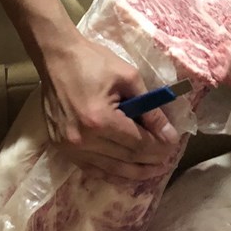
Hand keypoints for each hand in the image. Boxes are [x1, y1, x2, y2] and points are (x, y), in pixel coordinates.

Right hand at [41, 35, 179, 180]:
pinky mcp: (61, 148)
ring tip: (153, 170)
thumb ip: (149, 107)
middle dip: (151, 160)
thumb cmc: (93, 61)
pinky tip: (126, 172)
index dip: (159, 146)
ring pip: (109, 170)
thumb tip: (167, 132)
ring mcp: (69, 147)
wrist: (56, 57)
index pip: (138, 143)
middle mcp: (83, 140)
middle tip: (168, 158)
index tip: (174, 143)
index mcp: (100, 120)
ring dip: (134, 172)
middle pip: (126, 159)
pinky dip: (111, 173)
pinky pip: (91, 169)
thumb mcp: (128, 77)